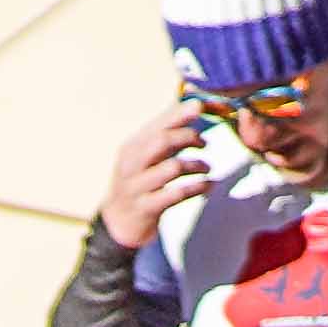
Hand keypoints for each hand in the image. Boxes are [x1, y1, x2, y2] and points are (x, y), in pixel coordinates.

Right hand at [97, 108, 214, 250]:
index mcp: (132, 147)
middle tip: (203, 143)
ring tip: (206, 168)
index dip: (180, 114)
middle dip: (188, 137)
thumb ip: (167, 132)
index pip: (157, 124)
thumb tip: (194, 104)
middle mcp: (131, 164)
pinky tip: (208, 184)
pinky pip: (177, 194)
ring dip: (196, 165)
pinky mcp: (147, 208)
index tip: (200, 105)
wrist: (119, 222)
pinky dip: (197, 187)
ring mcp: (137, 187)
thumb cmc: (140, 182)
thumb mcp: (145, 156)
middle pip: (162, 141)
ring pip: (172, 167)